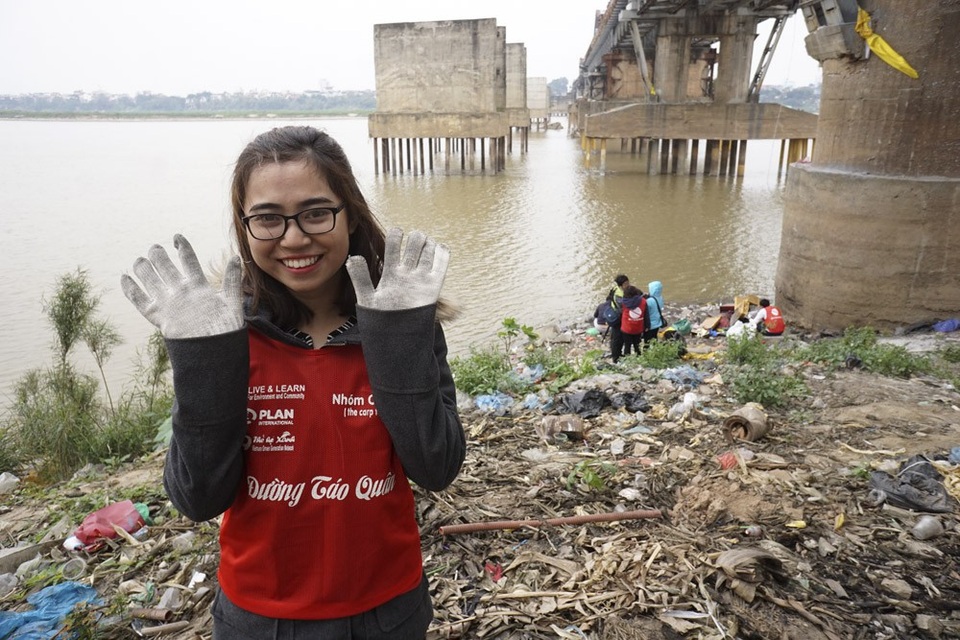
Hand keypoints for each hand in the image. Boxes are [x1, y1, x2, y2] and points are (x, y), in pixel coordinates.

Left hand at [121, 234, 243, 338]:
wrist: (210, 354)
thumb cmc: (224, 330)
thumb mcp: (233, 303)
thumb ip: (232, 280)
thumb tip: (236, 257)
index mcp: (199, 286)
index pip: (188, 259)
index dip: (182, 245)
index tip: (176, 237)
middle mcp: (180, 291)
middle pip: (163, 264)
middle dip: (157, 254)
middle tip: (154, 249)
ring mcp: (166, 303)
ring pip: (148, 277)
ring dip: (142, 266)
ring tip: (140, 260)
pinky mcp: (156, 317)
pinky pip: (138, 299)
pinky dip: (130, 287)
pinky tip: (125, 277)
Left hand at [346, 227, 448, 310]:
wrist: (398, 337)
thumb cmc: (381, 319)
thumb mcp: (367, 298)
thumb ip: (360, 277)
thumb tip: (353, 257)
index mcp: (390, 272)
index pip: (393, 245)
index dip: (396, 235)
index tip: (397, 233)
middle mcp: (406, 273)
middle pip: (415, 244)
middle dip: (417, 237)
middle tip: (415, 239)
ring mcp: (420, 279)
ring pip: (428, 251)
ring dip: (428, 244)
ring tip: (427, 244)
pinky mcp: (433, 286)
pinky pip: (441, 265)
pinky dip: (442, 254)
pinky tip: (440, 248)